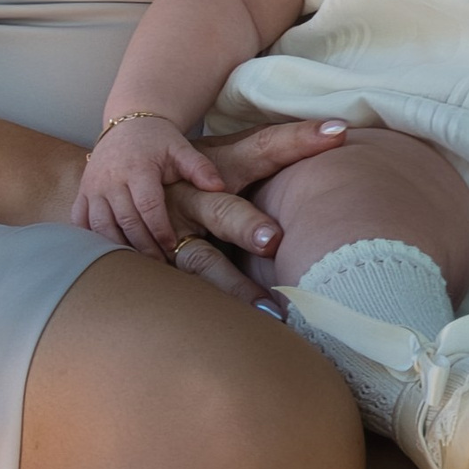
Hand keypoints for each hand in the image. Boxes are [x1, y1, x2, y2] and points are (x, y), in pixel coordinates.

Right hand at [76, 113, 224, 252]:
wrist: (129, 123)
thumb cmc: (158, 140)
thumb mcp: (180, 148)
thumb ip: (200, 168)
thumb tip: (219, 187)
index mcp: (137, 168)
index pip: (148, 206)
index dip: (160, 229)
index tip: (172, 245)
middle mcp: (111, 179)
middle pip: (125, 220)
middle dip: (143, 245)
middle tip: (158, 263)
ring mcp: (93, 186)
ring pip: (100, 225)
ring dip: (117, 246)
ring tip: (136, 263)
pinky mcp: (82, 191)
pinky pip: (80, 220)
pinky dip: (90, 238)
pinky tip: (107, 252)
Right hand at [80, 116, 347, 290]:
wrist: (124, 188)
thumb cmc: (201, 177)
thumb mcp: (234, 160)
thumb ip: (284, 148)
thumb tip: (344, 131)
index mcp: (220, 166)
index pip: (267, 146)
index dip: (300, 138)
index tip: (338, 132)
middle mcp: (193, 197)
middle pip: (223, 209)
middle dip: (246, 224)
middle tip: (274, 240)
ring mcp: (170, 235)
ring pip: (200, 260)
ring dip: (232, 285)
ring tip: (268, 311)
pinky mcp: (154, 267)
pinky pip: (180, 292)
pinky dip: (205, 313)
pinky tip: (228, 337)